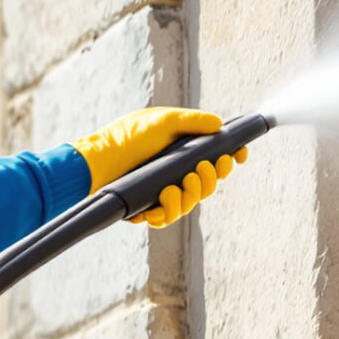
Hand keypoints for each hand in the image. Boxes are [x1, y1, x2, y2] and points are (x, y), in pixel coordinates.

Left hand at [70, 107, 249, 226]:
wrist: (98, 159)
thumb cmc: (128, 137)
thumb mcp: (163, 121)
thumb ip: (193, 122)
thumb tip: (219, 125)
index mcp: (182, 152)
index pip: (216, 159)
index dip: (231, 158)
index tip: (240, 154)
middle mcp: (175, 173)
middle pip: (209, 184)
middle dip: (213, 178)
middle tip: (204, 167)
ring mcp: (162, 193)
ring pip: (192, 203)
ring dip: (192, 195)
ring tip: (176, 185)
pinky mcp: (148, 209)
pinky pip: (167, 218)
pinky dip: (168, 211)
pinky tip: (164, 198)